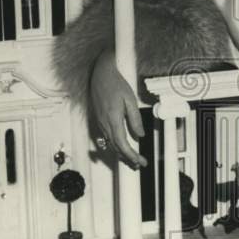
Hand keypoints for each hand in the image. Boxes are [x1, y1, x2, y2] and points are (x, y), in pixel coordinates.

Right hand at [89, 49, 147, 169]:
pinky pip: (106, 138)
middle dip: (128, 158)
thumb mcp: (130, 100)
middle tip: (139, 164)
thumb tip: (139, 135)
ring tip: (132, 160)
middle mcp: (104, 124)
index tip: (140, 161)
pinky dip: (115, 146)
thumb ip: (135, 119)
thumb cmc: (115, 84)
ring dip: (121, 154)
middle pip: (116, 147)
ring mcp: (100, 122)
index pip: (122, 144)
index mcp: (113, 119)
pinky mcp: (99, 120)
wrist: (99, 74)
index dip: (131, 155)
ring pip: (110, 144)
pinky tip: (121, 148)